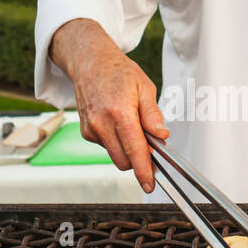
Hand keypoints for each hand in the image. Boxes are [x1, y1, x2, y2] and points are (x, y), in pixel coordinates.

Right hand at [49, 19, 167, 191]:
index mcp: (119, 112)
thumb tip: (161, 136)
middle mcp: (102, 123)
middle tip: (149, 142)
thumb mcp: (144, 87)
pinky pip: (106, 147)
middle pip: (124, 160)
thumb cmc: (118, 72)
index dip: (144, 170)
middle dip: (138, 159)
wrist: (90, 63)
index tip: (149, 184)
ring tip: (130, 125)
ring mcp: (91, 129)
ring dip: (126, 149)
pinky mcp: (86, 132)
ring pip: (115, 156)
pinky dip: (115, 141)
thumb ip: (152, 115)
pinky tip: (116, 122)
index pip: (135, 150)